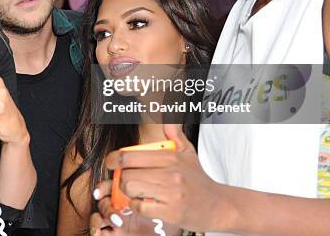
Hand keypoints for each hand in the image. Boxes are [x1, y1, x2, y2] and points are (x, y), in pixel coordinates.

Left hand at [93, 124, 228, 233]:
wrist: (219, 206)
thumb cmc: (198, 179)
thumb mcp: (188, 152)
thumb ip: (174, 134)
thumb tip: (168, 118)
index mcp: (170, 157)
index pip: (130, 155)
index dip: (113, 159)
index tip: (110, 163)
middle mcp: (170, 174)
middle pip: (126, 174)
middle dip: (121, 179)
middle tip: (126, 181)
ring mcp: (171, 193)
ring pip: (131, 189)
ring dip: (128, 192)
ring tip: (135, 192)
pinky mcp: (172, 212)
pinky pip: (140, 207)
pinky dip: (138, 206)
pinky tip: (145, 202)